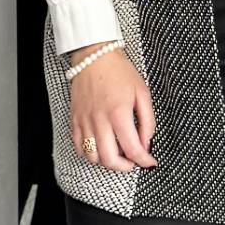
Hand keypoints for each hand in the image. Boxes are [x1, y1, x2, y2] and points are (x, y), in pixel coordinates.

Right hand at [68, 46, 155, 175]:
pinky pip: (79, 147)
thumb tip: (146, 143)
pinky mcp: (75, 119)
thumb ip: (148, 121)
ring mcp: (84, 121)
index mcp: (119, 114)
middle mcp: (100, 120)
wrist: (95, 57)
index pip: (132, 149)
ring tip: (117, 153)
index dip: (144, 161)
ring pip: (92, 157)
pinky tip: (100, 147)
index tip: (150, 162)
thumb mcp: (143, 93)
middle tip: (133, 162)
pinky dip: (90, 153)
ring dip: (106, 162)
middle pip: (110, 160)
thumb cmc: (119, 72)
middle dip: (125, 167)